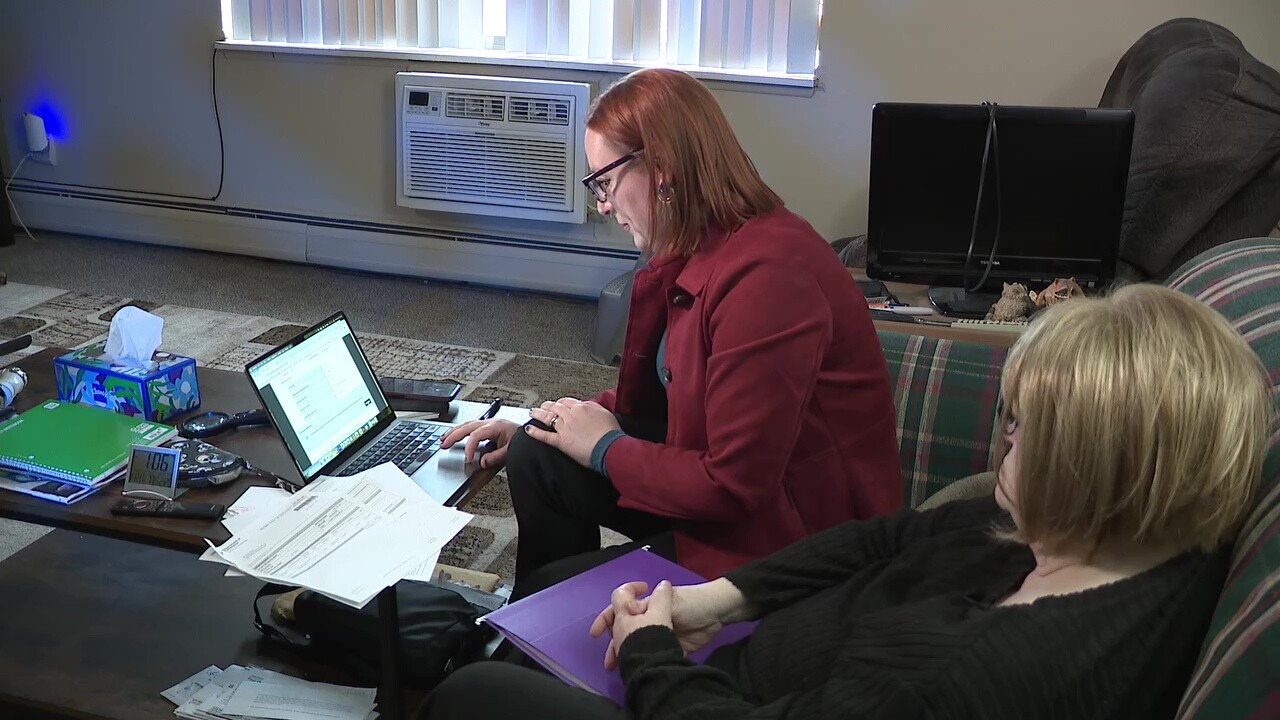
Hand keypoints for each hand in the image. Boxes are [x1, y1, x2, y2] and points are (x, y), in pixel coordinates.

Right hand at [440, 419, 518, 469]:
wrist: (532, 433)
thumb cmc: (523, 439)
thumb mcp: (511, 451)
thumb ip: (496, 457)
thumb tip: (481, 462)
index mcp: (496, 426)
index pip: (477, 435)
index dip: (470, 446)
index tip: (468, 458)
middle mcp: (490, 422)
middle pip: (467, 427)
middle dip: (453, 435)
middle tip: (443, 445)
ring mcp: (488, 423)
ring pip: (467, 425)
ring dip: (454, 432)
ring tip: (444, 440)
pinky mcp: (488, 426)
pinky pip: (471, 427)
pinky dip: (461, 431)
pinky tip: (455, 436)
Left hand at [524, 397, 621, 467]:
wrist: (609, 447)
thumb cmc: (610, 433)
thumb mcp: (605, 414)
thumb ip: (594, 408)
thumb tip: (587, 406)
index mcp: (582, 407)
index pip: (567, 401)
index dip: (561, 402)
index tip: (559, 403)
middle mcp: (571, 415)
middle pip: (555, 407)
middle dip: (548, 405)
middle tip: (543, 405)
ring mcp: (564, 428)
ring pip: (547, 417)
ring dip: (538, 413)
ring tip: (532, 412)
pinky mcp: (561, 442)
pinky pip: (545, 436)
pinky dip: (535, 432)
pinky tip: (528, 429)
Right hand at [588, 580, 730, 670]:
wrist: (718, 614)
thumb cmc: (692, 602)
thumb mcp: (670, 600)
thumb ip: (650, 606)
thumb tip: (630, 607)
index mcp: (646, 606)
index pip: (620, 611)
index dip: (606, 620)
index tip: (596, 633)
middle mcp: (649, 620)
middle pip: (626, 633)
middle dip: (615, 646)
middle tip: (610, 661)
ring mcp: (659, 635)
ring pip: (638, 647)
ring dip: (628, 657)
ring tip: (620, 669)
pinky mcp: (670, 647)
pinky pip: (655, 656)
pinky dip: (646, 664)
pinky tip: (640, 671)